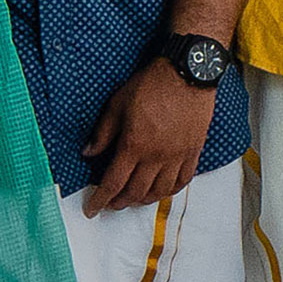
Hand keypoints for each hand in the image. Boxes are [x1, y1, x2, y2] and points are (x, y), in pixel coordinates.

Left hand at [82, 59, 216, 216]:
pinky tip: (163, 190)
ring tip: (135, 199)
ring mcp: (177, 155)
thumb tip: (89, 152)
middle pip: (136, 191)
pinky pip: (183, 179)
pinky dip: (171, 190)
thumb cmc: (153, 85)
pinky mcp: (193, 150)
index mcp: (134, 145)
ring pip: (160, 191)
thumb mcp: (118, 104)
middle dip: (120, 202)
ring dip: (144, 200)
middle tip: (111, 204)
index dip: (100, 199)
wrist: (188, 73)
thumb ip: (103, 132)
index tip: (92, 208)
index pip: (113, 183)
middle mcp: (156, 156)